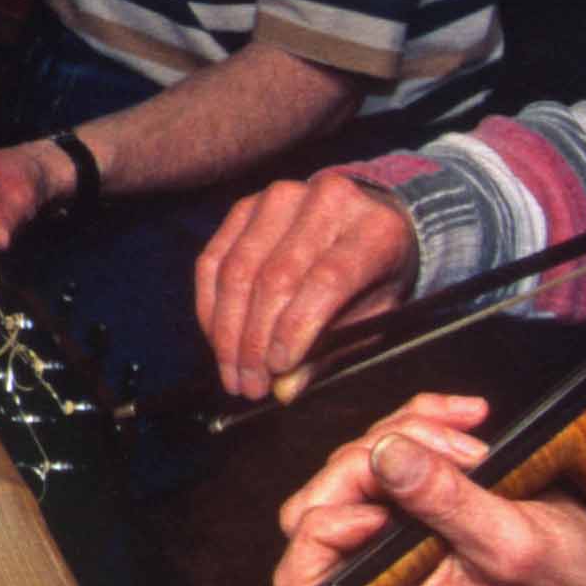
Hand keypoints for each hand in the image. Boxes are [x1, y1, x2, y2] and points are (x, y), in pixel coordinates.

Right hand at [198, 172, 424, 403]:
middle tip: (249, 384)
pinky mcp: (246, 205)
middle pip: (276, 277)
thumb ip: (331, 350)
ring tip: (232, 371)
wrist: (366, 224)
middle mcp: (328, 202)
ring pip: (238, 269)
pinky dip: (210, 306)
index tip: (278, 369)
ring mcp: (281, 197)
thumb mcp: (372, 317)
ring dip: (227, 331)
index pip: (327, 279)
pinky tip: (217, 339)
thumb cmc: (374, 278)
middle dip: (255, 341)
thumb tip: (284, 388)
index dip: (296, 328)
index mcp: (374, 230)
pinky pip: (214, 259)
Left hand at [262, 394, 585, 585]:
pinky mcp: (422, 500)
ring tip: (471, 438)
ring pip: (357, 465)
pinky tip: (468, 418)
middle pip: (319, 504)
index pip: (301, 579)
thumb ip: (446, 503)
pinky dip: (425, 423)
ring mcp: (398, 534)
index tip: (378, 507)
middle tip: (445, 451)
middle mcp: (382, 576)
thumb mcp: (514, 544)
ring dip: (409, 433)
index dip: (322, 529)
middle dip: (371, 459)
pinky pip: (394, 447)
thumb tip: (384, 456)